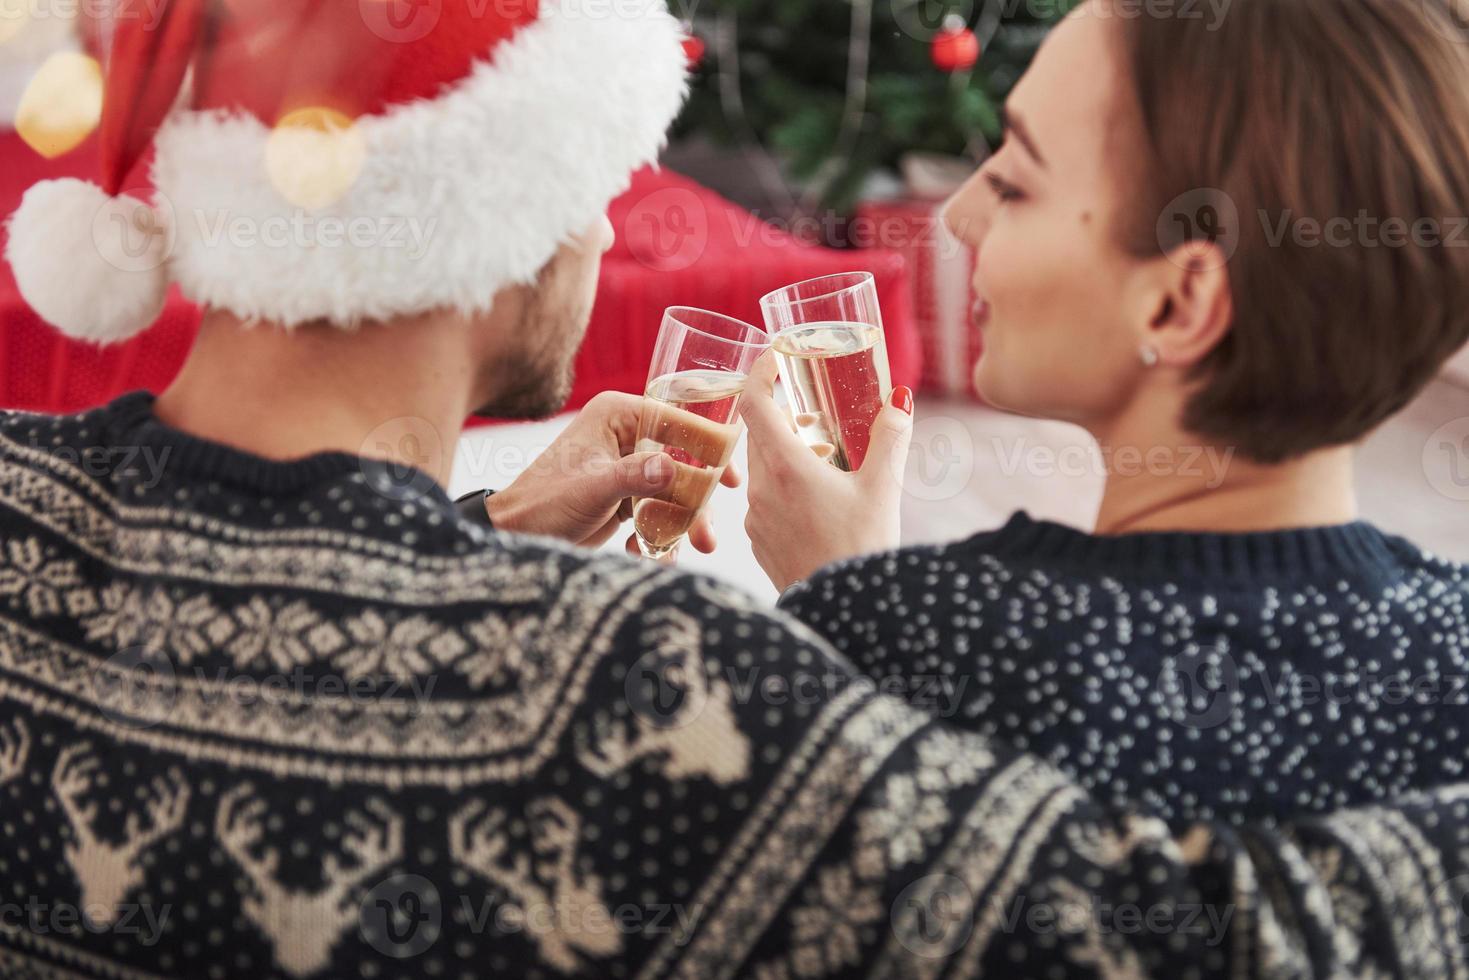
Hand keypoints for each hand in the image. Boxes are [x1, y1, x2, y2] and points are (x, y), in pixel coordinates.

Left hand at [484, 391, 740, 552]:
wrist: (515, 538)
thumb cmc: (544, 503)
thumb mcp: (592, 489)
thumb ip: (634, 477)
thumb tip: (673, 469)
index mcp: (617, 416)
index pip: (676, 421)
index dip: (709, 447)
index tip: (730, 477)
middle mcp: (626, 436)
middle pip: (682, 460)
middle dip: (697, 500)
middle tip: (707, 533)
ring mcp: (628, 467)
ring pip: (674, 490)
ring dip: (684, 520)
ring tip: (692, 549)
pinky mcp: (626, 497)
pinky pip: (658, 511)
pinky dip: (660, 533)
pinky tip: (646, 551)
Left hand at [739, 352, 913, 591]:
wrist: (845, 620)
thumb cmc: (863, 552)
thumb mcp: (883, 488)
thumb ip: (890, 437)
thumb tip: (898, 399)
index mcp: (786, 468)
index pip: (756, 405)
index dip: (760, 374)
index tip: (773, 359)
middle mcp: (761, 491)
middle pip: (757, 436)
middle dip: (780, 417)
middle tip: (808, 408)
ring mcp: (756, 521)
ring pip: (760, 471)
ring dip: (782, 456)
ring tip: (819, 458)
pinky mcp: (760, 544)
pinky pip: (764, 503)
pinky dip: (782, 490)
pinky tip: (815, 501)